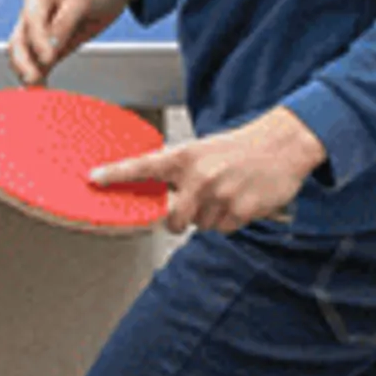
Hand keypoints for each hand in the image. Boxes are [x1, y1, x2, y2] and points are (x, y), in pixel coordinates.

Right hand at [6, 0, 136, 82]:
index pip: (31, 21)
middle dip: (23, 63)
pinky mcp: (53, 47)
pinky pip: (41, 65)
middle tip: (33, 81)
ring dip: (28, 73)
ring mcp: (42, 33)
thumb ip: (64, 22)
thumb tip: (48, 51)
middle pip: (19, 41)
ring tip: (37, 93)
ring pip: (25, 56)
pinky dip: (40, 78)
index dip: (38, 41)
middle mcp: (34, 15)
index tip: (48, 59)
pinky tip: (43, 93)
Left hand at [90, 105, 329, 235]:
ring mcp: (219, 195)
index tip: (94, 178)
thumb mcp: (203, 152)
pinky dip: (231, 220)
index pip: (142, 166)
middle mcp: (198, 176)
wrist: (281, 145)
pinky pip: (225, 229)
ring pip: (202, 225)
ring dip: (212, 215)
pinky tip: (241, 199)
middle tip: (199, 201)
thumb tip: (161, 197)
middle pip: (173, 220)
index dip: (116, 174)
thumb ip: (180, 173)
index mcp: (184, 156)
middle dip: (182, 218)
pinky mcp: (241, 211)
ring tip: (228, 191)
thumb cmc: (240, 148)